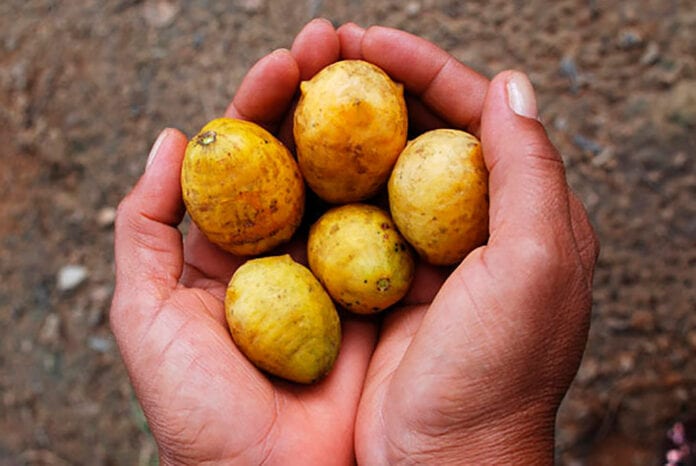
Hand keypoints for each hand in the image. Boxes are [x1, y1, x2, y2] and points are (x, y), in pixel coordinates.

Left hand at [109, 19, 376, 464]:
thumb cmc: (200, 411)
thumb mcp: (146, 315)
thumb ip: (143, 227)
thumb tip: (175, 141)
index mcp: (234, 248)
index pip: (250, 157)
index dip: (264, 103)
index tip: (287, 60)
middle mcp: (291, 251)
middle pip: (309, 160)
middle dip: (323, 98)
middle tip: (341, 43)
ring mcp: (341, 270)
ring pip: (356, 187)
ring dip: (369, 131)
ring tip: (384, 74)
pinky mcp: (383, 298)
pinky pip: (396, 235)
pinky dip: (409, 192)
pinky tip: (423, 149)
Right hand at [337, 24, 598, 463]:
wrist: (440, 465)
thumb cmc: (495, 374)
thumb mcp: (535, 265)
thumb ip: (529, 169)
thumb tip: (512, 83)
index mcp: (520, 215)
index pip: (473, 115)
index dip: (423, 67)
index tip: (367, 39)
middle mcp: (471, 228)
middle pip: (419, 134)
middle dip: (371, 86)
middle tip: (321, 51)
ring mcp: (420, 256)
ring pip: (376, 169)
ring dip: (338, 128)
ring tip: (295, 89)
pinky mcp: (377, 283)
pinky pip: (344, 216)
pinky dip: (318, 183)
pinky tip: (288, 160)